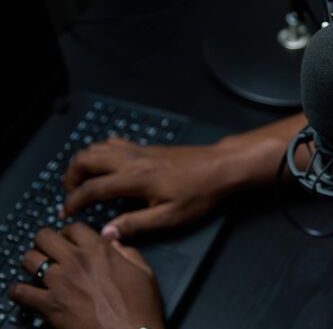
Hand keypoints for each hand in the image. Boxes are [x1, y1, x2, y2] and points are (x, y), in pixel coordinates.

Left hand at [8, 223, 163, 328]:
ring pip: (29, 259)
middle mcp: (76, 261)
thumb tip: (115, 244)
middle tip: (51, 251)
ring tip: (39, 270)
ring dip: (33, 263)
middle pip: (44, 237)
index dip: (70, 233)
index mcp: (99, 250)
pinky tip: (27, 293)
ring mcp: (60, 282)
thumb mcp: (144, 272)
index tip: (71, 241)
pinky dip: (20, 291)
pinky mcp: (49, 304)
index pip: (74, 228)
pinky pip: (20, 292)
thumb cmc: (141, 307)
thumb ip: (128, 252)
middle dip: (45, 242)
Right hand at [62, 137, 239, 239]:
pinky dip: (101, 151)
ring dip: (84, 162)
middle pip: (86, 158)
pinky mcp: (148, 147)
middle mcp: (132, 159)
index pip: (92, 187)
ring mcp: (139, 150)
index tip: (67, 213)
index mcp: (135, 178)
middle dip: (70, 176)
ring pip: (98, 147)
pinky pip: (114, 143)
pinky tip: (105, 164)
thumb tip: (107, 234)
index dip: (74, 201)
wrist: (221, 167)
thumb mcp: (171, 217)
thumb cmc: (201, 192)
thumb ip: (136, 224)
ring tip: (84, 182)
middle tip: (71, 195)